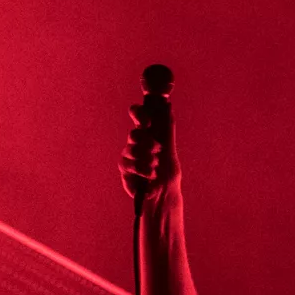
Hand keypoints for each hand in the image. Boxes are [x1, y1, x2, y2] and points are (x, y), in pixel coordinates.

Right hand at [120, 89, 178, 203]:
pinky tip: (151, 176)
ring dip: (147, 159)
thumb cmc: (167, 168)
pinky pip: (130, 165)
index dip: (139, 114)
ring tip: (155, 166)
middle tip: (158, 150)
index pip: (136, 113)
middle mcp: (135, 141)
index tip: (148, 123)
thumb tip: (167, 104)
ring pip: (132, 150)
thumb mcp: (169, 145)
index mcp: (146, 131)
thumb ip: (167, 125)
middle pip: (134, 134)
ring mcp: (128, 155)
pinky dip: (143, 170)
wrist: (165, 191)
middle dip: (148, 142)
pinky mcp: (125, 169)